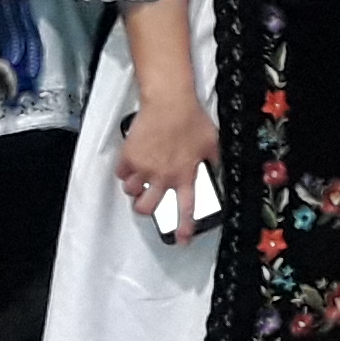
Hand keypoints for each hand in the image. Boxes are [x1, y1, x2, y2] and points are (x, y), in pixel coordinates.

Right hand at [116, 94, 221, 242]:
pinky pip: (121, 174)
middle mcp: (164, 176)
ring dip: (135, 187)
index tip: (181, 239)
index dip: (184, 227)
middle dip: (145, 208)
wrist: (170, 101)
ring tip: (140, 176)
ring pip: (132, 192)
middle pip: (146, 208)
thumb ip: (213, 161)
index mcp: (185, 175)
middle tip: (147, 199)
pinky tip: (132, 161)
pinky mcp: (129, 157)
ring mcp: (144, 168)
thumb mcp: (211, 142)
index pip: (186, 208)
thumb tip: (218, 169)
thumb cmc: (191, 118)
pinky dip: (125, 170)